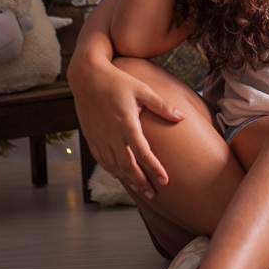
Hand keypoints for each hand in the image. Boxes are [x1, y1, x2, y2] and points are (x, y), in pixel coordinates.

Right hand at [68, 55, 184, 197]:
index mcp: (126, 124)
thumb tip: (182, 117)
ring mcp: (99, 136)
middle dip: (141, 181)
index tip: (165, 180)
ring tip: (139, 188)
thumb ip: (162, 105)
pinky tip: (118, 174)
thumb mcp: (142, 89)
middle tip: (153, 193)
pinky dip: (110, 169)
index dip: (155, 169)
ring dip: (127, 179)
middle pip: (128, 165)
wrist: (86, 75)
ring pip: (114, 165)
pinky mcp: (90, 135)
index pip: (143, 153)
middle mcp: (112, 134)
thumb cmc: (117, 80)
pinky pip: (100, 158)